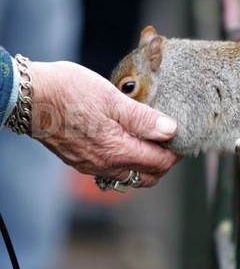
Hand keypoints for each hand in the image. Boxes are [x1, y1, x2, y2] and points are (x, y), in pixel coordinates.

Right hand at [29, 61, 180, 186]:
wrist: (29, 96)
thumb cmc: (70, 92)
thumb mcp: (113, 99)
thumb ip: (143, 119)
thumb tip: (170, 130)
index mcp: (116, 150)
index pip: (159, 163)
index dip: (175, 153)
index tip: (182, 140)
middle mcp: (103, 165)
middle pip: (146, 176)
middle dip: (163, 163)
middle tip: (169, 143)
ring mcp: (89, 165)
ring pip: (127, 176)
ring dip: (144, 164)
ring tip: (149, 142)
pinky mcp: (78, 161)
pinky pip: (109, 171)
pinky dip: (125, 162)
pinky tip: (124, 143)